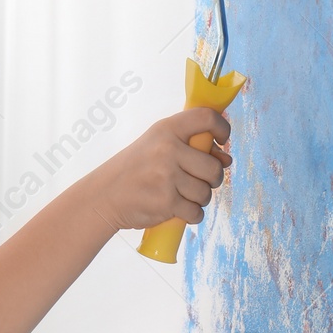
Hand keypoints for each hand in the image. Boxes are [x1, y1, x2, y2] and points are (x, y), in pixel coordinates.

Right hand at [89, 106, 231, 231]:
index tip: (221, 140)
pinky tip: (178, 209)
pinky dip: (191, 215)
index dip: (222, 127)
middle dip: (213, 178)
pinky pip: (196, 212)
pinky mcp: (166, 202)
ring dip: (200, 198)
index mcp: (166, 129)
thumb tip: (226, 160)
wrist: (105, 195)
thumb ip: (191, 147)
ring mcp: (167, 176)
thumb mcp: (157, 145)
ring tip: (183, 195)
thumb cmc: (136, 169)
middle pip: (214, 167)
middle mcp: (168, 150)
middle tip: (201, 181)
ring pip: (206, 192)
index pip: (206, 117)